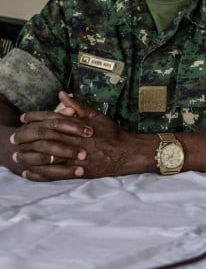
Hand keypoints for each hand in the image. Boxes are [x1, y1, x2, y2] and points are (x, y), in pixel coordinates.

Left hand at [13, 92, 144, 179]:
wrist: (127, 152)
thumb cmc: (113, 133)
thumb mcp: (97, 116)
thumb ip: (78, 106)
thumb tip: (62, 94)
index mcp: (77, 125)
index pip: (52, 119)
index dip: (35, 117)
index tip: (23, 118)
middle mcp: (74, 140)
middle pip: (45, 136)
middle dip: (27, 136)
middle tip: (15, 138)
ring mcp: (74, 156)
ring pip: (47, 155)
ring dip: (30, 155)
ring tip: (17, 156)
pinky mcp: (77, 170)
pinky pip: (54, 173)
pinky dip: (40, 174)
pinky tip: (28, 173)